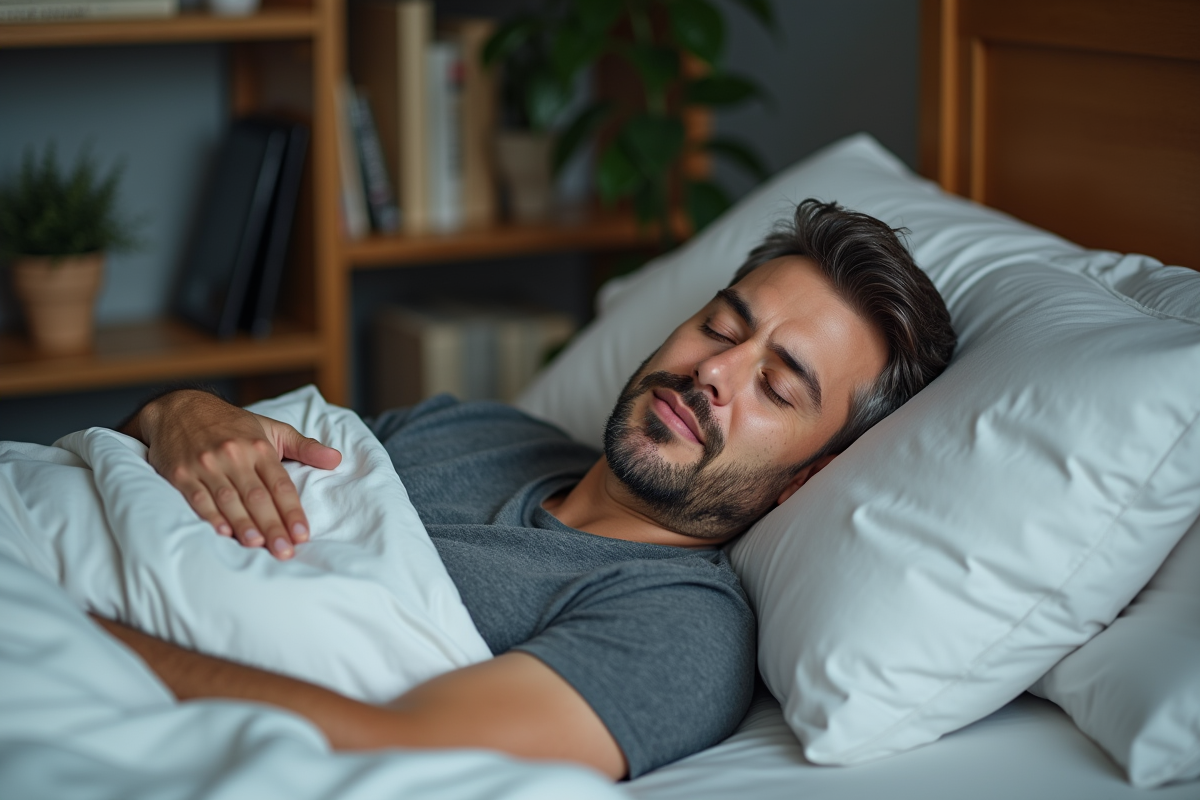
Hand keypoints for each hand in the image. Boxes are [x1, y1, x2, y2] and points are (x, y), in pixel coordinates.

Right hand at [125, 390, 341, 558]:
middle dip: (273, 526)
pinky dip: (211, 516)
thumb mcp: (272, 428)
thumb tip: (337, 460)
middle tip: (286, 551)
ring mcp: (206, 465)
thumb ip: (305, 447)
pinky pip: (197, 498)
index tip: (303, 534)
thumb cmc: (232, 424)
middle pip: (257, 496)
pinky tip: (223, 532)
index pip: (280, 484)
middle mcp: (234, 456)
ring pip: (229, 499)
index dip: (292, 510)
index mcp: (258, 448)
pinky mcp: (181, 473)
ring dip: (244, 524)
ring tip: (259, 546)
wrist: (180, 408)